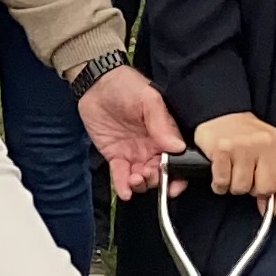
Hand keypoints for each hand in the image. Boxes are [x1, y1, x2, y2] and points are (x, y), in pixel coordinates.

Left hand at [74, 61, 184, 194]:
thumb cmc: (126, 85)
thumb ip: (162, 123)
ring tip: (134, 178)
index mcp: (166, 133)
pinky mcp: (115, 156)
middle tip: (146, 174)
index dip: (178, 174)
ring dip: (141, 184)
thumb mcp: (149, 99)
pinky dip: (123, 186)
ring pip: (142, 178)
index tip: (174, 184)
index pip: (178, 159)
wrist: (96, 83)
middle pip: (161, 173)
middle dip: (156, 179)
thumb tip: (177, 147)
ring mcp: (134, 153)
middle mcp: (152, 146)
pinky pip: (120, 176)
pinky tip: (125, 191)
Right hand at [195, 109, 275, 205]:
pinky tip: (222, 171)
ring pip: (243, 188)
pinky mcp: (222, 149)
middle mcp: (266, 143)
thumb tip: (275, 210)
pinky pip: (223, 183)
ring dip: (236, 187)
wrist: (220, 114)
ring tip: (234, 171)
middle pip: (266, 188)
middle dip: (256, 191)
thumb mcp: (270, 149)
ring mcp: (244, 145)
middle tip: (249, 179)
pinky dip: (220, 184)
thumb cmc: (247, 136)